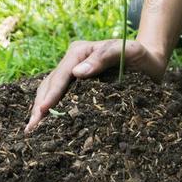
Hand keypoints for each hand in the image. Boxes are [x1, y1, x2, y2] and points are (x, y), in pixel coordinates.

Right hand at [25, 39, 166, 132]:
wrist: (150, 60)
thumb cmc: (140, 54)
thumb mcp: (128, 51)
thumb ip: (104, 57)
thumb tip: (78, 73)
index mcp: (79, 51)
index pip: (61, 75)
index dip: (51, 94)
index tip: (42, 111)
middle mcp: (73, 61)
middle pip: (50, 83)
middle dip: (40, 105)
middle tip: (31, 128)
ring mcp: (74, 73)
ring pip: (50, 91)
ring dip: (41, 109)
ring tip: (32, 130)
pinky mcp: (79, 86)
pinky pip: (62, 97)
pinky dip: (52, 110)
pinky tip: (47, 126)